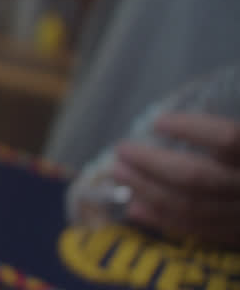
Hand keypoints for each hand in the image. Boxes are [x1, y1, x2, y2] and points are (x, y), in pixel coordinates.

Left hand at [110, 113, 239, 244]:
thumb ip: (231, 131)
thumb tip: (182, 114)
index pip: (229, 139)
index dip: (192, 128)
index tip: (160, 120)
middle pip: (198, 178)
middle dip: (152, 164)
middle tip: (121, 149)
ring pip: (193, 208)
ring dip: (148, 191)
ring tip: (118, 173)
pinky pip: (201, 232)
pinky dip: (164, 221)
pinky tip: (135, 208)